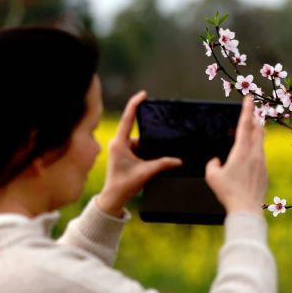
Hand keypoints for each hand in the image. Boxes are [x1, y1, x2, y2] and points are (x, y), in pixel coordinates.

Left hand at [95, 90, 181, 216]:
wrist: (113, 198)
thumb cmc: (124, 185)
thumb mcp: (146, 172)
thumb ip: (163, 164)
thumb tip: (178, 161)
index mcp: (119, 142)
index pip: (128, 118)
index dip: (135, 104)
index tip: (144, 94)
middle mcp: (118, 143)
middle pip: (137, 132)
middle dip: (149, 138)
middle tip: (155, 145)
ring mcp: (120, 149)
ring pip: (139, 142)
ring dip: (147, 149)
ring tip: (148, 163)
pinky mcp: (123, 155)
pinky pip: (137, 149)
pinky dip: (145, 153)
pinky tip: (150, 162)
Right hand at [205, 95, 267, 213]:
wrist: (246, 210)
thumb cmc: (228, 193)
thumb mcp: (212, 176)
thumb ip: (212, 164)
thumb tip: (216, 160)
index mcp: (242, 151)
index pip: (245, 124)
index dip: (247, 109)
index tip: (249, 97)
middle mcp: (255, 154)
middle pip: (258, 130)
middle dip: (254, 119)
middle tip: (250, 114)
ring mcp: (262, 163)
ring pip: (260, 143)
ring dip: (255, 136)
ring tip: (248, 136)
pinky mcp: (265, 173)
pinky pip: (260, 158)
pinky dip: (254, 153)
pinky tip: (247, 162)